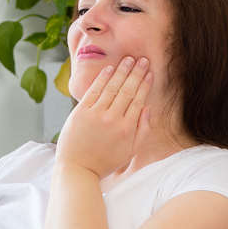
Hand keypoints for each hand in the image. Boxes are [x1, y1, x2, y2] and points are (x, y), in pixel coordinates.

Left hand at [56, 56, 151, 178]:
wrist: (77, 169)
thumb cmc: (104, 162)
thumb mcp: (130, 153)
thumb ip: (142, 131)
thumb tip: (147, 108)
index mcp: (127, 130)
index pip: (139, 100)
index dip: (144, 84)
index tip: (149, 73)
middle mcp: (113, 119)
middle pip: (127, 90)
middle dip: (136, 73)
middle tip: (142, 59)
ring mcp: (96, 114)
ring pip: (112, 87)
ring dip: (122, 71)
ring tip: (129, 59)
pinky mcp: (81, 112)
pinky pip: (94, 90)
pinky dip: (102, 78)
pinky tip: (110, 68)